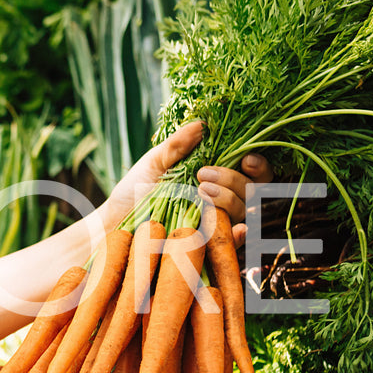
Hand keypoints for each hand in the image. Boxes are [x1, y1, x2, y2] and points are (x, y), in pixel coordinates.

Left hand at [101, 121, 273, 243]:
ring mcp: (217, 226)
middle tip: (203, 175)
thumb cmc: (133, 192)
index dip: (258, 165)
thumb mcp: (153, 163)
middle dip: (234, 180)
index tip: (246, 159)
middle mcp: (222, 201)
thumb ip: (177, 145)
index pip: (252, 172)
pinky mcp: (207, 249)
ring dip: (230, 200)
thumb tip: (202, 124)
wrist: (113, 225)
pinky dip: (238, 237)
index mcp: (215, 178)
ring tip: (201, 192)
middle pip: (252, 191)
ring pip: (244, 214)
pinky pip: (233, 245)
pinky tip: (236, 228)